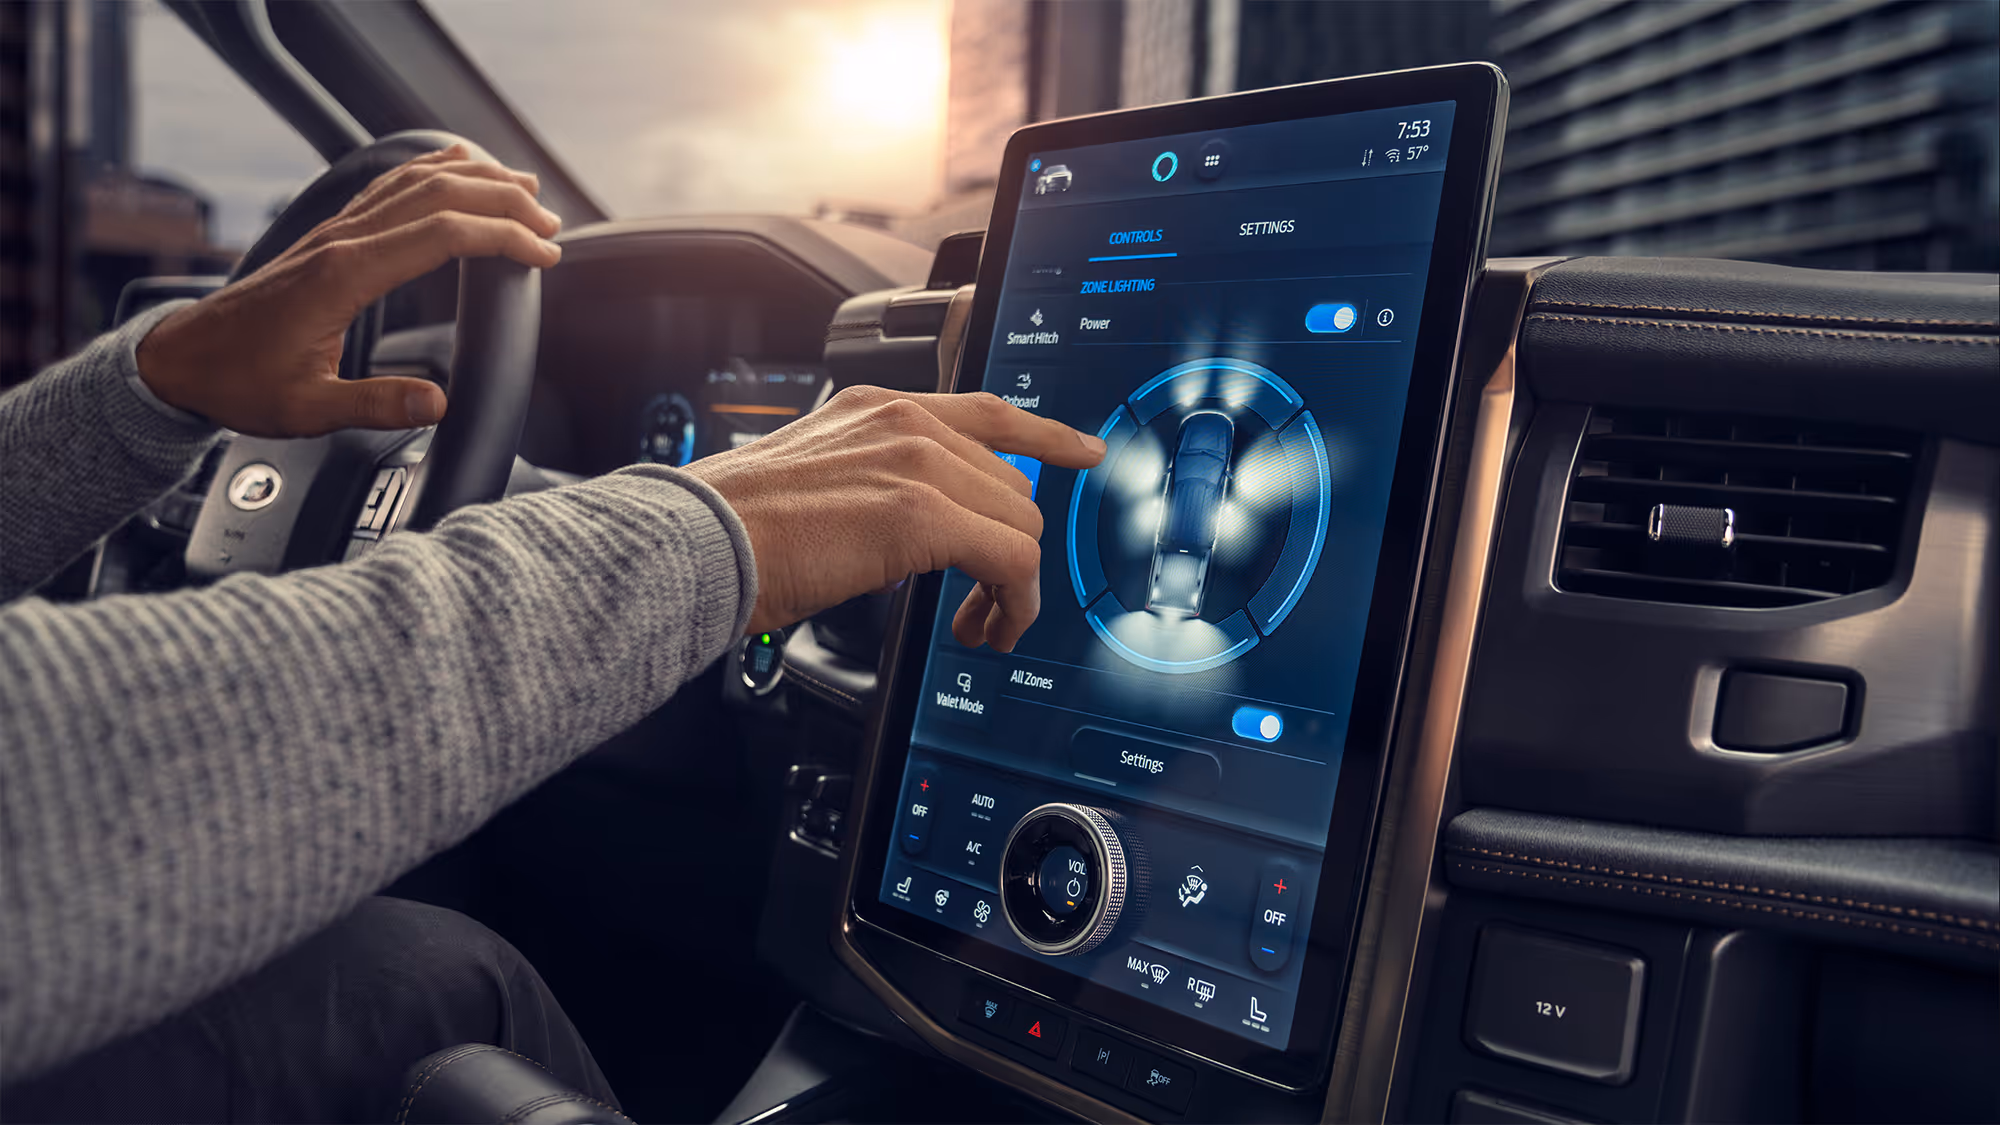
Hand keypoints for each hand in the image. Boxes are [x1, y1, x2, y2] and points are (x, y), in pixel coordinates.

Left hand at [135, 144, 562, 437]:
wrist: (180, 360)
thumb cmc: (238, 383)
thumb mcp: (306, 410)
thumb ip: (374, 405)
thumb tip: (437, 405)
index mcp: (345, 275)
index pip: (443, 234)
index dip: (502, 237)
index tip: (544, 252)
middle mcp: (343, 240)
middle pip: (439, 194)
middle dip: (503, 200)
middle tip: (550, 222)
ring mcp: (334, 231)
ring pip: (416, 180)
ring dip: (475, 178)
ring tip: (524, 188)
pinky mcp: (329, 235)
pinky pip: (391, 186)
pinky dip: (435, 172)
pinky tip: (457, 172)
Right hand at [683, 386, 1107, 651]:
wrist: (693, 543)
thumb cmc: (733, 529)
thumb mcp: (813, 481)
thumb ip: (872, 484)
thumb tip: (912, 531)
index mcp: (878, 405)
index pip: (988, 411)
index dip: (1046, 436)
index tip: (1082, 453)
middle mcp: (903, 421)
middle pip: (1012, 486)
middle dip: (1010, 552)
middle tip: (983, 607)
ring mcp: (915, 461)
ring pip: (1019, 525)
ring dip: (1012, 587)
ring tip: (979, 628)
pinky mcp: (918, 514)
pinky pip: (1010, 560)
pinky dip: (1013, 604)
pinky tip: (987, 631)